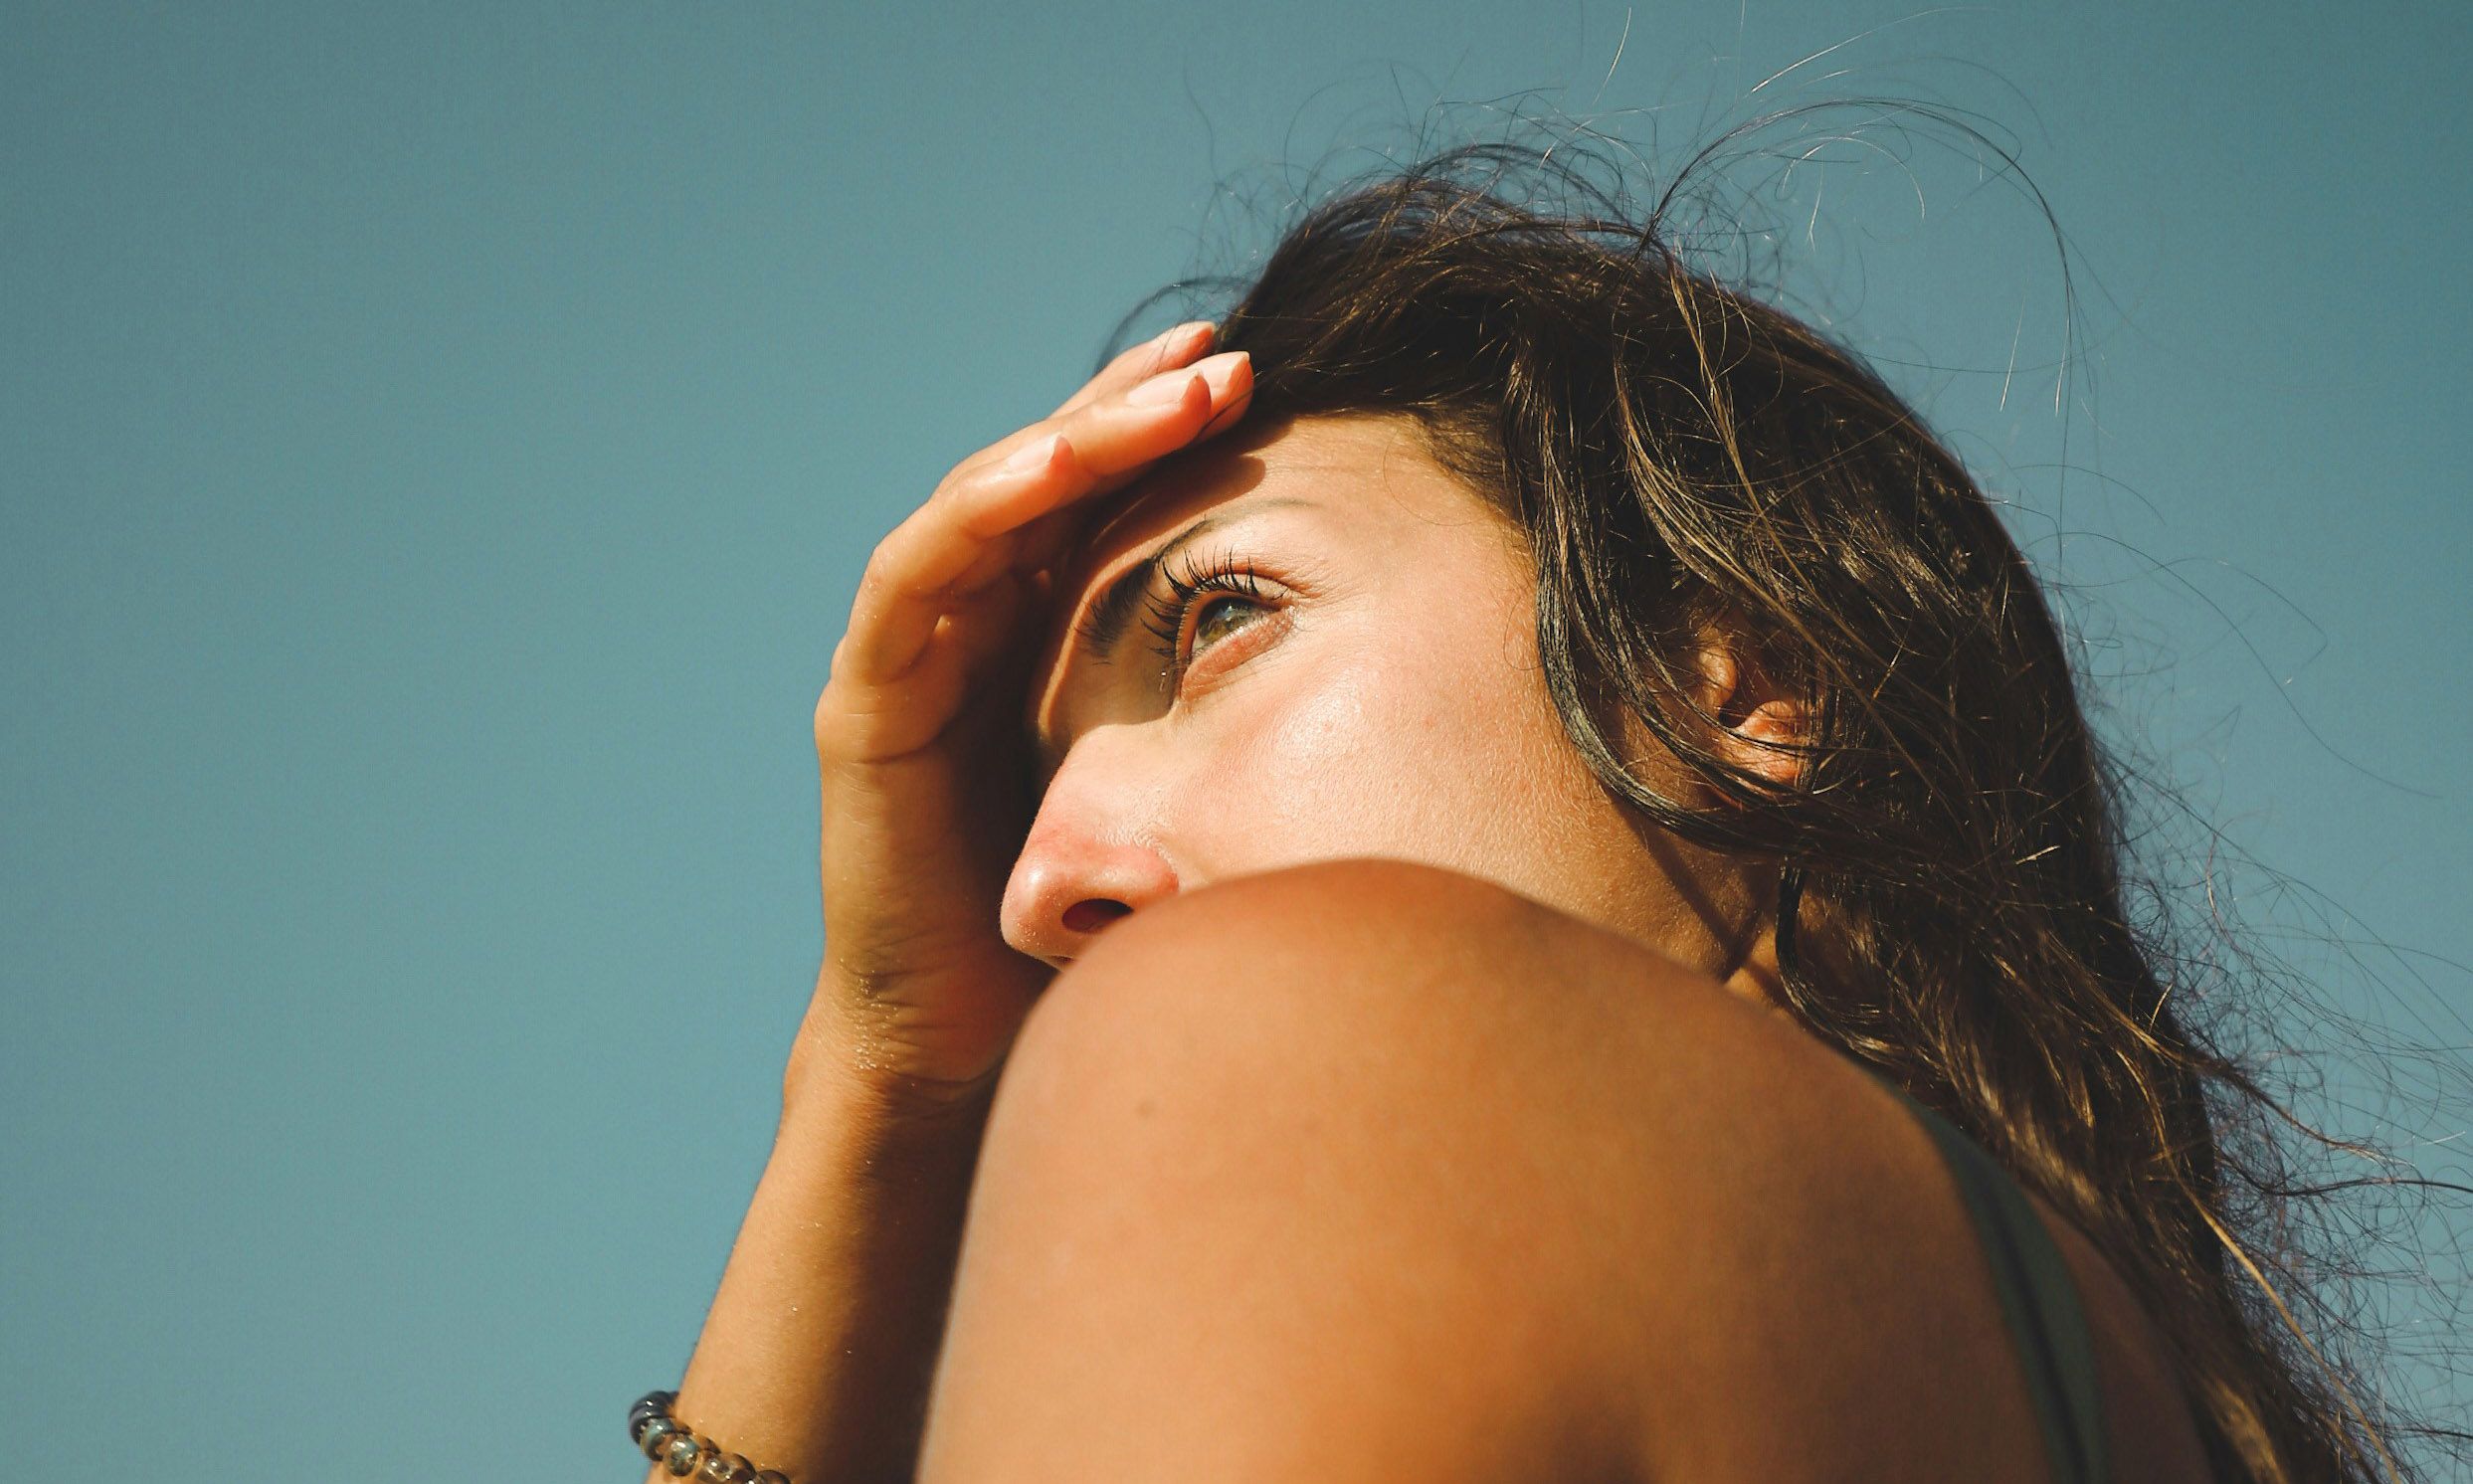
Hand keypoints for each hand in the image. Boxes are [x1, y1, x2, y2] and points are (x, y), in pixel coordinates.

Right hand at [799, 322, 1254, 1115]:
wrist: (969, 1046)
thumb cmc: (1081, 925)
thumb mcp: (1180, 795)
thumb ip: (1235, 726)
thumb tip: (1386, 674)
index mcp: (1043, 634)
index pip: (1104, 500)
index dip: (1167, 428)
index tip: (1261, 372)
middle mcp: (975, 626)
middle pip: (1051, 478)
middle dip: (1135, 407)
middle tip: (1230, 354)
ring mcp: (912, 653)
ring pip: (987, 501)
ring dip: (1076, 436)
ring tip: (1173, 391)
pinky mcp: (865, 699)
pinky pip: (914, 576)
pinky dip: (981, 509)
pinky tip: (1054, 463)